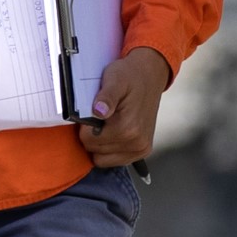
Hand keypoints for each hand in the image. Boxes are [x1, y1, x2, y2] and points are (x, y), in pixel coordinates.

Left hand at [77, 46, 169, 168]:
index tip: (94, 112)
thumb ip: (106, 96)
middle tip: (103, 116)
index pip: (88, 140)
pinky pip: (115, 161)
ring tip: (109, 123)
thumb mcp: (115, 78)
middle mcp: (136, 142)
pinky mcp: (143, 151)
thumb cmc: (129, 76)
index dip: (85, 126)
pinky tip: (115, 131)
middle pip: (94, 150)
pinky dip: (110, 149)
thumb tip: (99, 111)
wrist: (150, 76)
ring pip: (103, 159)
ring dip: (101, 143)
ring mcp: (141, 149)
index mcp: (127, 128)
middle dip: (93, 134)